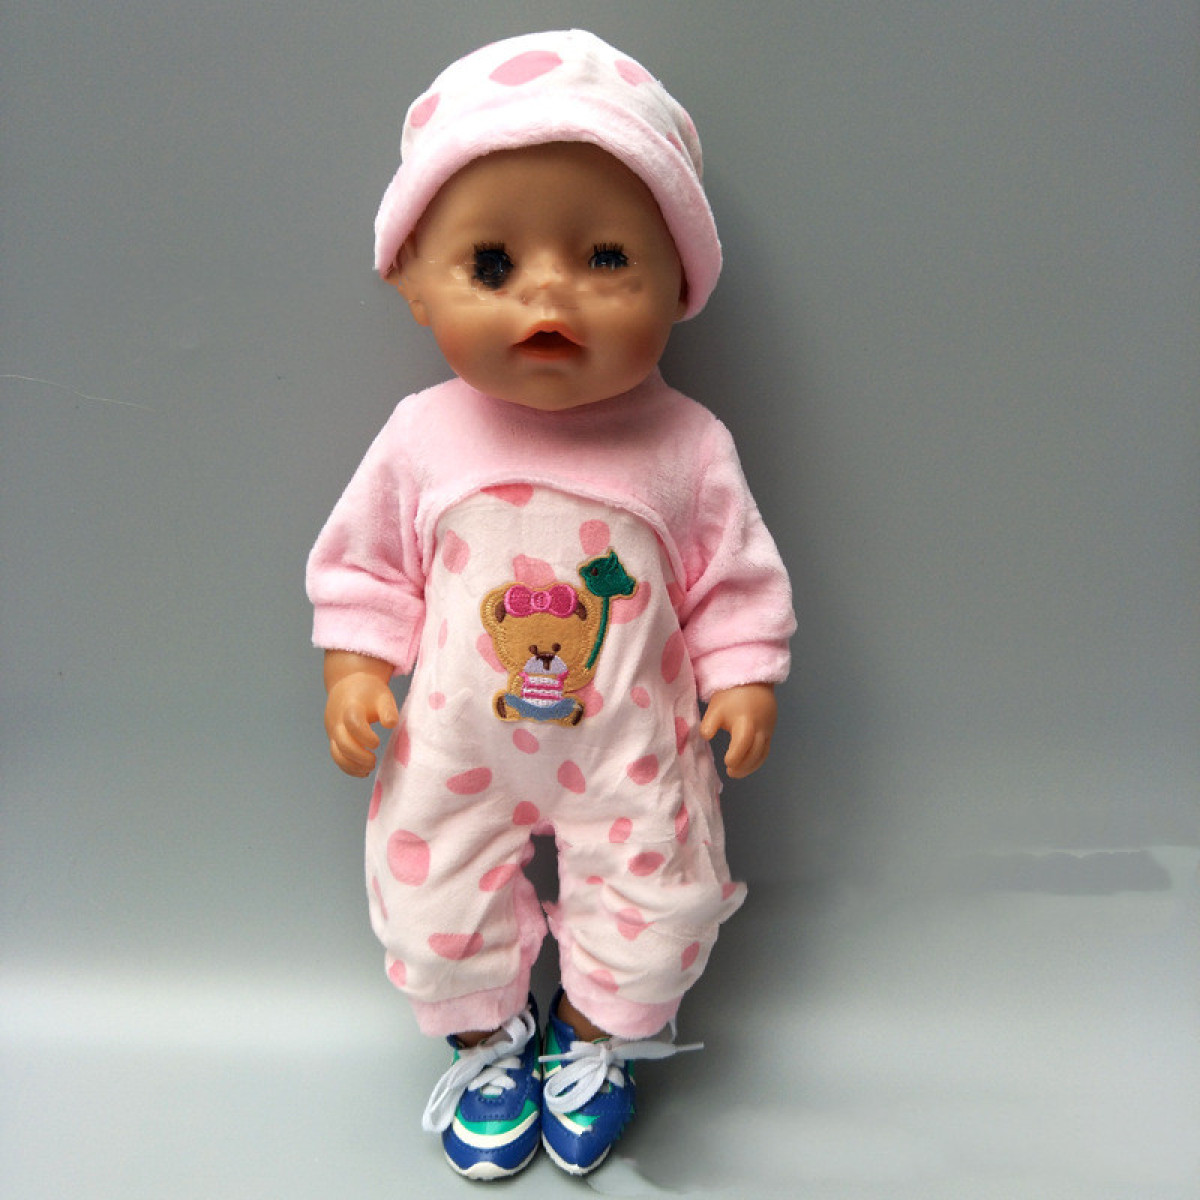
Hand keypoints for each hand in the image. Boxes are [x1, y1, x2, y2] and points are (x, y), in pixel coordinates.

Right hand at [323, 651, 399, 776]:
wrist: (348, 687)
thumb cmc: (369, 693)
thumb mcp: (383, 696)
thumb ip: (388, 710)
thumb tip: (391, 724)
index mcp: (351, 707)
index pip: (352, 722)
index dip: (364, 736)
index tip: (377, 742)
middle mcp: (338, 720)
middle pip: (342, 742)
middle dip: (358, 756)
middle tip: (374, 761)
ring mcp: (333, 731)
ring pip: (336, 753)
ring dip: (352, 765)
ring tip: (369, 768)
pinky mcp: (333, 739)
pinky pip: (337, 756)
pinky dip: (348, 767)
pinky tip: (363, 771)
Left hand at [700, 683, 776, 778]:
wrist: (752, 681)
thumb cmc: (731, 696)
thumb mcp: (716, 708)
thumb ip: (709, 723)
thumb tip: (706, 737)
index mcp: (746, 721)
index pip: (743, 743)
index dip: (736, 755)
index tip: (726, 762)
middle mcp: (760, 728)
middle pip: (755, 752)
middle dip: (743, 766)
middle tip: (730, 772)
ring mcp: (768, 730)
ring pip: (763, 754)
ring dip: (751, 766)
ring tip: (736, 771)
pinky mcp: (771, 731)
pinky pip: (766, 749)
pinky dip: (757, 759)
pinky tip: (746, 763)